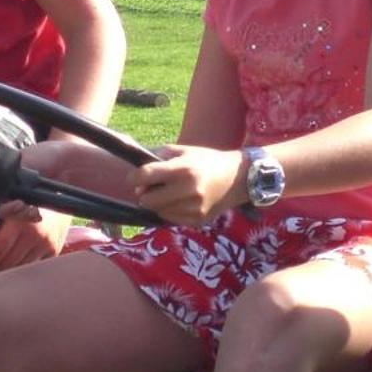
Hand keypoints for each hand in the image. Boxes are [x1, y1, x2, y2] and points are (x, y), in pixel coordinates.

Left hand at [0, 202, 73, 273]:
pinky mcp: (54, 252)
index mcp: (20, 221)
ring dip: (7, 271)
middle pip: (8, 263)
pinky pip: (33, 267)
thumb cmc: (28, 201)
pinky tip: (16, 263)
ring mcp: (46, 245)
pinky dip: (22, 268)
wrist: (57, 199)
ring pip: (20, 269)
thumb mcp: (9, 206)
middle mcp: (36, 235)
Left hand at [130, 144, 245, 224]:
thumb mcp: (183, 150)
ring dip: (158, 203)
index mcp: (182, 169)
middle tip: (150, 188)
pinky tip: (180, 201)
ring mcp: (193, 208)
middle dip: (144, 193)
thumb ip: (159, 157)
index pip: (145, 176)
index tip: (133, 178)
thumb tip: (137, 172)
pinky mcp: (197, 220)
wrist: (237, 178)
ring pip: (158, 211)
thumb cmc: (206, 161)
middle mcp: (188, 190)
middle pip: (147, 199)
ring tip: (169, 193)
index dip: (134, 177)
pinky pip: (171, 219)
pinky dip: (170, 211)